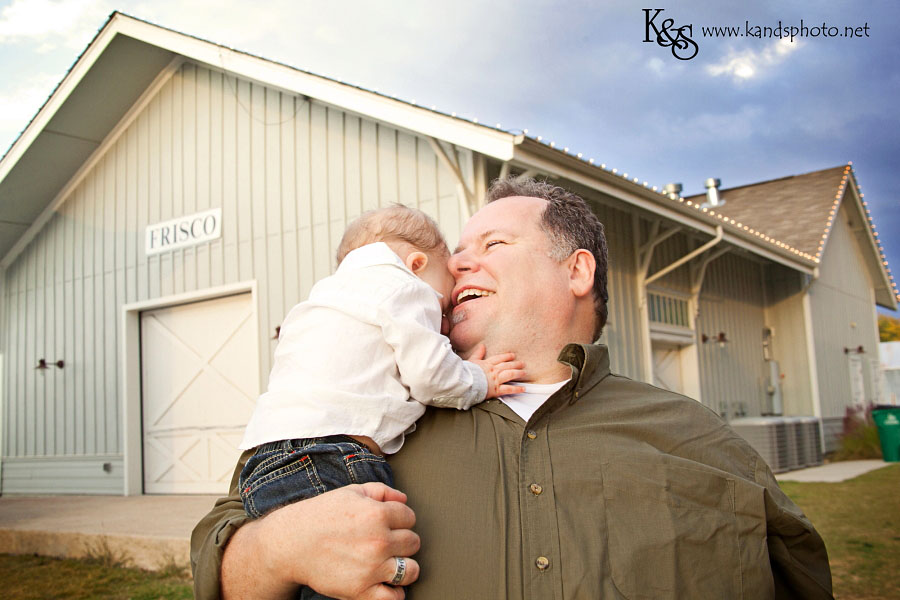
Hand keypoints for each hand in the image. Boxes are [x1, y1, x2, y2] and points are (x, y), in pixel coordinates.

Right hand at [222, 482, 419, 599]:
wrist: (292, 543)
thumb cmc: (320, 516)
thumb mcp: (350, 493)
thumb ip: (381, 491)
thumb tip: (403, 500)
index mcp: (377, 514)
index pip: (410, 517)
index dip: (400, 519)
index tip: (389, 524)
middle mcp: (378, 541)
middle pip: (413, 542)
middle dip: (402, 541)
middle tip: (386, 542)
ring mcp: (372, 568)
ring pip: (412, 570)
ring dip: (404, 566)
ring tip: (390, 563)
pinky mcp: (361, 590)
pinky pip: (394, 597)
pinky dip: (394, 592)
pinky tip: (384, 583)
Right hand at [468, 343, 525, 397]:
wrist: (465, 383)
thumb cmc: (466, 373)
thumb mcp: (471, 361)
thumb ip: (478, 354)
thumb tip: (482, 346)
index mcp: (487, 364)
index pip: (499, 359)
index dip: (506, 356)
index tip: (512, 355)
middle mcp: (493, 371)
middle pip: (507, 366)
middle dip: (515, 364)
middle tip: (522, 363)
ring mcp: (496, 380)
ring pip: (510, 375)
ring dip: (518, 373)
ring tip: (524, 373)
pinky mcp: (496, 390)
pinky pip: (509, 389)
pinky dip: (517, 389)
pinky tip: (523, 388)